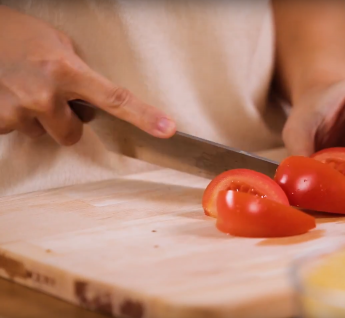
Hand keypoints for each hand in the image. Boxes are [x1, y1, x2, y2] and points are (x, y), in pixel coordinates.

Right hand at [0, 5, 174, 144]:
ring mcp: (19, 109)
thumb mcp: (59, 44)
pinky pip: (17, 132)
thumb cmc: (18, 34)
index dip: (143, 116)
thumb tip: (96, 98)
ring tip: (23, 89)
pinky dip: (14, 118)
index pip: (115, 99)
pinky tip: (8, 95)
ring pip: (44, 134)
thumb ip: (81, 73)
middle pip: (73, 134)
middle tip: (51, 96)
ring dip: (38, 119)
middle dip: (66, 121)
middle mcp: (44, 93)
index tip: (166, 130)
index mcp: (66, 71)